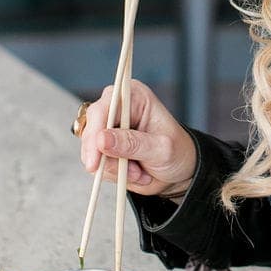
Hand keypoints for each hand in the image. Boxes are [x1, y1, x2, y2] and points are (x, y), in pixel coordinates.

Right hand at [78, 81, 197, 197]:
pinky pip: (96, 165)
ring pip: (91, 151)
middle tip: (131, 173)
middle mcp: (116, 108)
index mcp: (134, 96)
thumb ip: (132, 144)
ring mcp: (107, 128)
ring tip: (140, 172)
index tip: (95, 161)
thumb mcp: (161, 149)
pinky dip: (113, 174)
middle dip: (108, 158)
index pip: (103, 109)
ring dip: (114, 168)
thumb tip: (101, 140)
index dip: (95, 133)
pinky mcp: (102, 147)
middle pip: (91, 130)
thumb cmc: (177, 152)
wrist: (179, 171)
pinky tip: (133, 173)